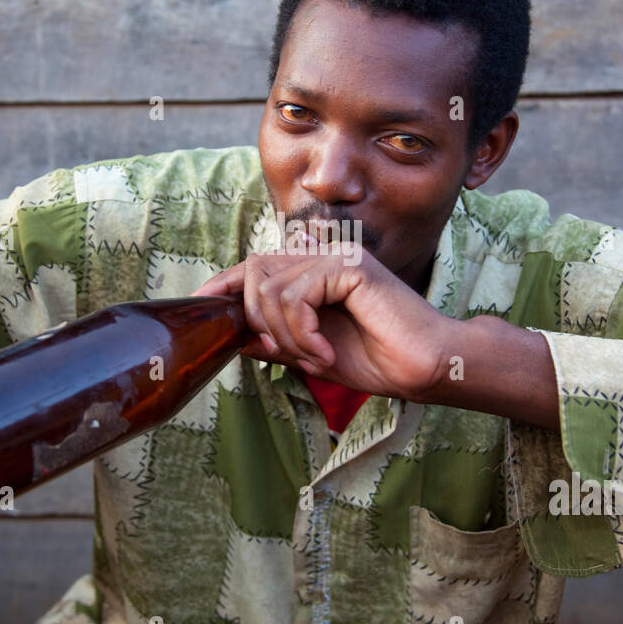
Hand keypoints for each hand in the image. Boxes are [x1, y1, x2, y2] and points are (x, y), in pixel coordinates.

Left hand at [192, 239, 454, 400]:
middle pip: (254, 272)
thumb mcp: (311, 353)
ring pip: (271, 289)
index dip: (221, 284)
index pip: (254, 267)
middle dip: (259, 322)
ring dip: (285, 335)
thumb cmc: (379, 360)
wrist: (424, 368)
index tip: (198, 306)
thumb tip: (234, 336)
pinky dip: (302, 331)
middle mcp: (322, 255)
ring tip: (315, 358)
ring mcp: (337, 256)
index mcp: (313, 271)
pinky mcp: (349, 265)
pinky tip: (324, 352)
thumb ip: (276, 339)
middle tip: (291, 355)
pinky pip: (296, 295)